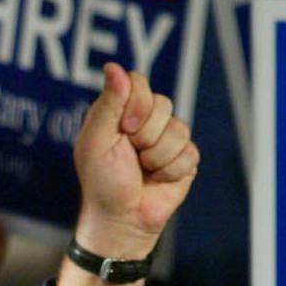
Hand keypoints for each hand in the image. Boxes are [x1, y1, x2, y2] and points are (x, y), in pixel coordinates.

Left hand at [72, 63, 197, 259]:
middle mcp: (144, 121)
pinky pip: (189, 152)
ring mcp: (167, 139)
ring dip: (157, 156)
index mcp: (119, 112)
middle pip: (163, 103)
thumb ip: (108, 105)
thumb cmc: (102, 182)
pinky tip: (158, 179)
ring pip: (179, 128)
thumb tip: (114, 67)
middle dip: (145, 134)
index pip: (139, 82)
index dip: (137, 103)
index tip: (125, 128)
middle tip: (130, 154)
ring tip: (143, 169)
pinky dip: (170, 169)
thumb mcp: (96, 141)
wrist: (121, 219)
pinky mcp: (184, 158)